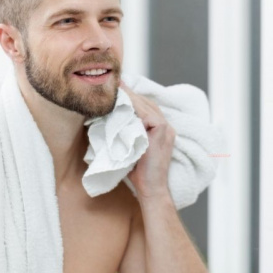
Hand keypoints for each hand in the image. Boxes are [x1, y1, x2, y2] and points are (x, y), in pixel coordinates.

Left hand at [120, 80, 174, 198]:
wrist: (150, 189)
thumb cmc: (137, 173)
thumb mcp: (129, 148)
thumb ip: (124, 133)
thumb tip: (106, 120)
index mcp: (160, 129)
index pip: (145, 107)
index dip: (131, 97)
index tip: (116, 88)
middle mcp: (165, 126)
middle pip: (146, 103)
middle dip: (129, 93)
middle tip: (113, 83)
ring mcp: (166, 127)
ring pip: (146, 105)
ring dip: (129, 98)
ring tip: (114, 89)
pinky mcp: (163, 130)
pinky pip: (146, 113)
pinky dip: (133, 107)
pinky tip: (120, 102)